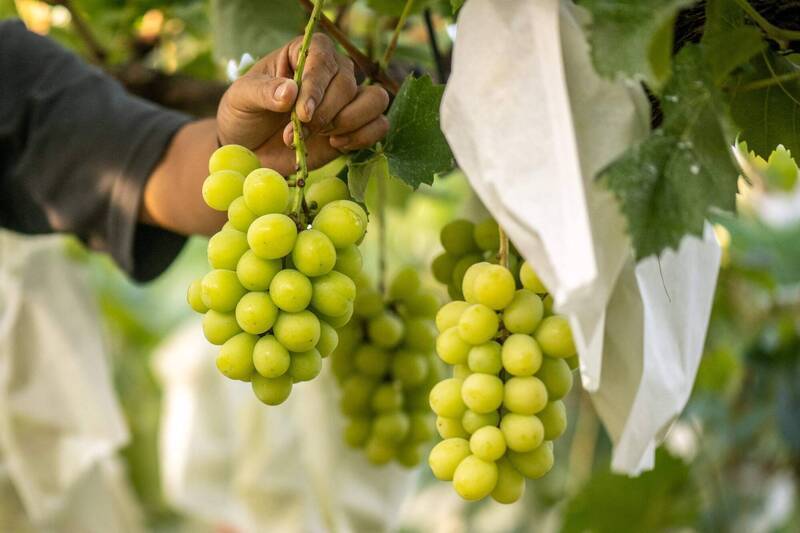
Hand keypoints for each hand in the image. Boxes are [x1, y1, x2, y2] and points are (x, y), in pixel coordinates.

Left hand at [217, 33, 389, 175]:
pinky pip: (380, 125)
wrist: (251, 149)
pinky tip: (335, 145)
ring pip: (375, 100)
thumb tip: (289, 92)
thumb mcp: (242, 99)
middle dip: (324, 114)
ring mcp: (347, 100)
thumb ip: (263, 92)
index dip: (316, 85)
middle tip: (296, 134)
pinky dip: (362, 137)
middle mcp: (332, 72)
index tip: (302, 112)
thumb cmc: (245, 115)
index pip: (323, 57)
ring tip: (321, 136)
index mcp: (304, 53)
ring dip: (349, 122)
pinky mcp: (356, 127)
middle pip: (348, 84)